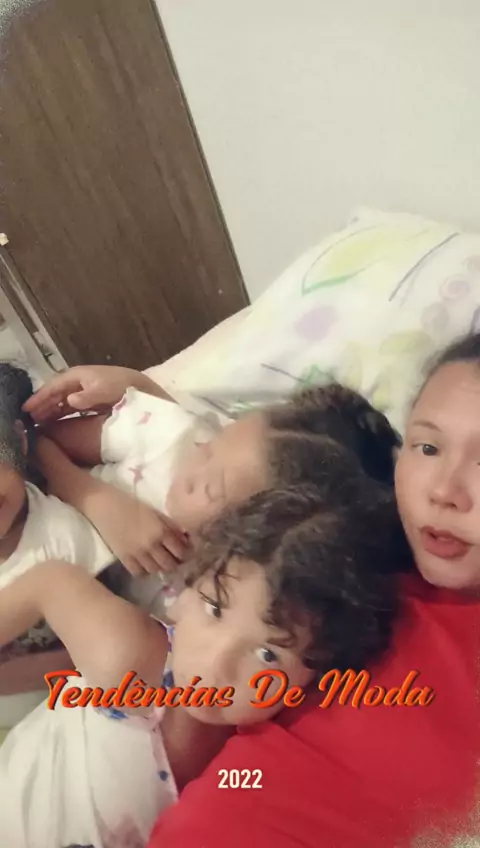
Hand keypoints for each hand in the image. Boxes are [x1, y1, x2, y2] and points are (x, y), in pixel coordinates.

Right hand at [24, 365, 144, 422]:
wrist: (139, 386)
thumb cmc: (121, 385)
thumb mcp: (106, 390)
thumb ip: (89, 396)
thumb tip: (70, 400)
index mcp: (77, 376)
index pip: (53, 386)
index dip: (40, 397)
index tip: (27, 408)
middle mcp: (77, 382)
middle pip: (54, 394)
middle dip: (41, 406)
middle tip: (28, 420)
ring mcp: (82, 391)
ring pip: (60, 401)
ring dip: (49, 411)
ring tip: (37, 423)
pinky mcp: (88, 400)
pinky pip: (69, 407)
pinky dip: (60, 414)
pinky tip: (54, 423)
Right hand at [90, 486, 189, 575]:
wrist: (103, 505)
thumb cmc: (130, 503)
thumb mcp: (155, 511)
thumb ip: (170, 525)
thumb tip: (185, 536)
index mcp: (160, 531)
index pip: (180, 550)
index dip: (186, 553)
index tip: (187, 552)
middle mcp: (151, 545)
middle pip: (169, 564)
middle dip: (175, 562)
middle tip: (175, 558)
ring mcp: (137, 554)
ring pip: (155, 570)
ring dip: (160, 567)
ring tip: (160, 561)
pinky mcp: (123, 558)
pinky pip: (138, 573)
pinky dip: (145, 571)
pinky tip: (145, 564)